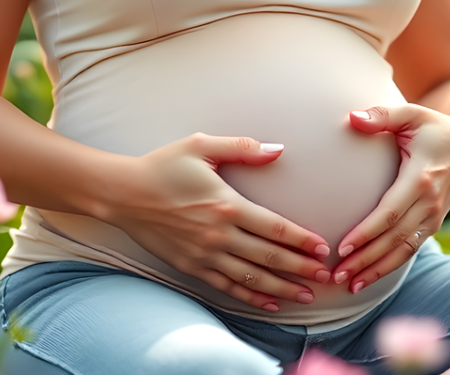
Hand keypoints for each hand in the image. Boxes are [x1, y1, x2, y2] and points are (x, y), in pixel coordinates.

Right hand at [103, 133, 331, 311]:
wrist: (122, 193)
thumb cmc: (162, 165)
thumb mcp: (201, 145)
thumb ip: (242, 147)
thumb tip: (278, 150)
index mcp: (227, 205)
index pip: (275, 228)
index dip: (302, 240)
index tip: (323, 249)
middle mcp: (218, 235)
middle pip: (269, 257)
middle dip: (301, 269)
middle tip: (327, 276)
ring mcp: (204, 255)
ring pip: (252, 278)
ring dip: (283, 288)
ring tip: (308, 294)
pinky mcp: (191, 266)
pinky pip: (227, 287)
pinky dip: (251, 297)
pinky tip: (271, 303)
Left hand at [332, 105, 449, 294]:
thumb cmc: (434, 126)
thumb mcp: (411, 114)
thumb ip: (382, 115)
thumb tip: (352, 118)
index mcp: (421, 178)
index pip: (390, 212)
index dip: (367, 232)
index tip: (342, 247)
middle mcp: (430, 203)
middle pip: (394, 239)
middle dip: (365, 259)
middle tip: (336, 274)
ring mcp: (434, 217)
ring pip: (403, 251)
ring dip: (376, 270)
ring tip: (349, 285)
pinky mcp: (433, 224)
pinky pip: (409, 250)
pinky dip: (389, 267)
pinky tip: (367, 278)